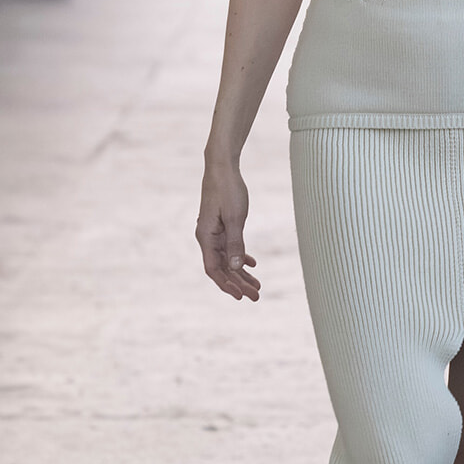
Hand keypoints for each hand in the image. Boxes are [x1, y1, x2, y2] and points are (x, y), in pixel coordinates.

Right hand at [196, 160, 260, 300]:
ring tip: (257, 286)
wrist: (222, 167)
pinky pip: (230, 248)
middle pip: (222, 268)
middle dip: (239, 284)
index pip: (214, 270)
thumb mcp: (235, 218)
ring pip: (228, 260)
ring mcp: (214, 233)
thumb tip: (237, 268)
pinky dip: (241, 257)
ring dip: (241, 274)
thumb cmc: (227, 189)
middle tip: (257, 296)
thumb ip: (236, 243)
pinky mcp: (221, 226)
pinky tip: (252, 265)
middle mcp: (207, 238)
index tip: (241, 296)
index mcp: (206, 237)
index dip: (227, 285)